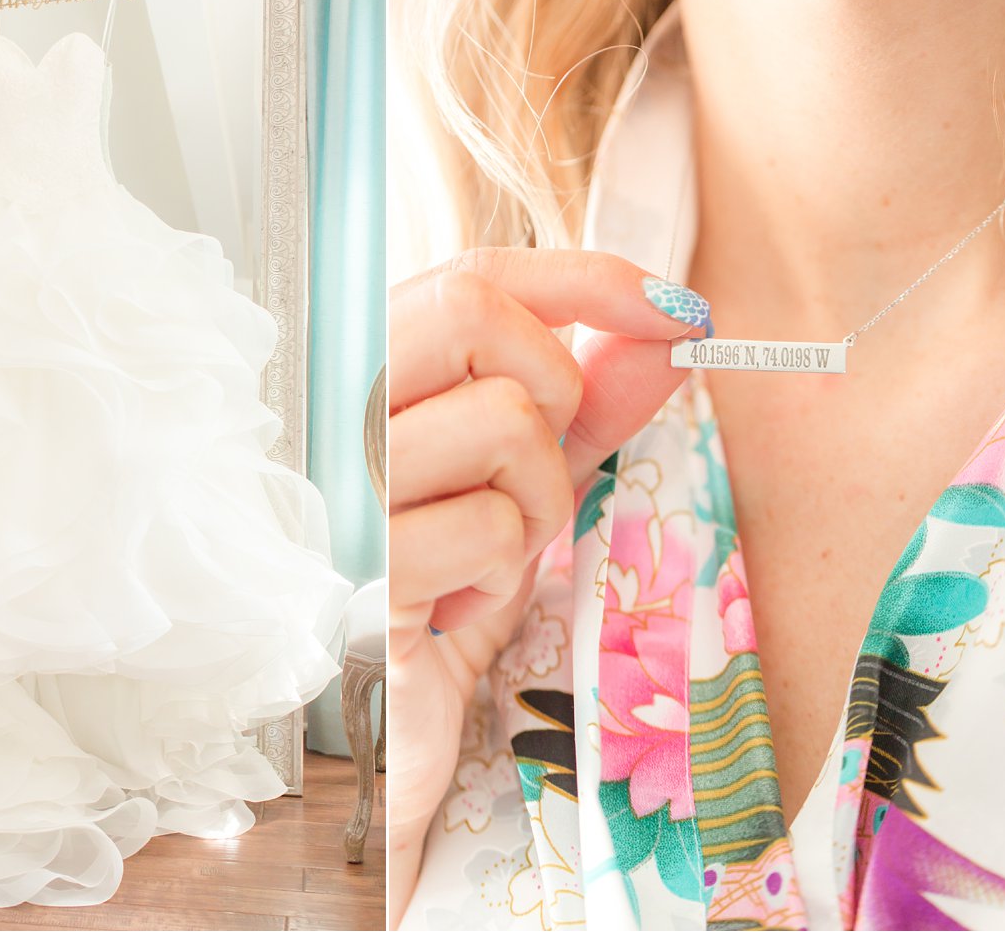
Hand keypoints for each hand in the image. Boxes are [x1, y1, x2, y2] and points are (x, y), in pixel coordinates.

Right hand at [385, 247, 707, 924]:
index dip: (583, 276)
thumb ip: (589, 406)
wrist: (378, 730)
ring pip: (503, 419)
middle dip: (555, 388)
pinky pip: (490, 526)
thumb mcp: (525, 488)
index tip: (673, 307)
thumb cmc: (441, 596)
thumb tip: (668, 330)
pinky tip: (451, 610)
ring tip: (481, 559)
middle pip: (473, 311)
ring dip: (533, 502)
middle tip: (536, 471)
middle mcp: (331, 412)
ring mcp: (334, 483)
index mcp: (368, 380)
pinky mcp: (356, 566)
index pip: (469, 276)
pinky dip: (499, 576)